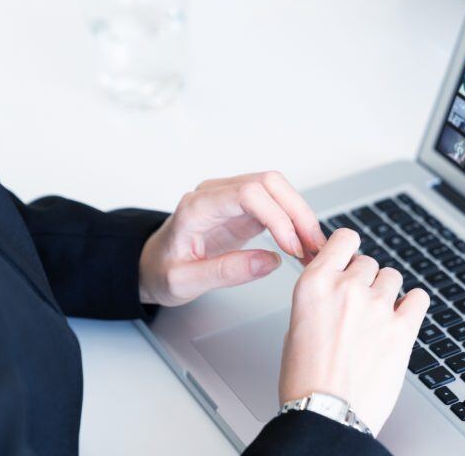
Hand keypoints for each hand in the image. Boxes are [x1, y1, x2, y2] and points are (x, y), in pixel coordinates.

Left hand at [139, 171, 324, 306]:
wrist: (152, 264)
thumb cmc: (162, 271)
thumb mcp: (183, 283)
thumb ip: (225, 273)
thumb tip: (270, 262)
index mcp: (197, 207)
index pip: (248, 194)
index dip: (276, 216)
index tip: (291, 246)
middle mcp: (216, 193)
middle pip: (269, 183)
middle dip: (297, 213)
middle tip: (312, 246)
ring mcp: (231, 196)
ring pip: (278, 188)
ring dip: (300, 215)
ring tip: (311, 247)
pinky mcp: (244, 206)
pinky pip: (277, 202)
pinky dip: (295, 221)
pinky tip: (302, 243)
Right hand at [279, 229, 428, 433]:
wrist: (327, 415)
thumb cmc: (306, 380)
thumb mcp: (296, 326)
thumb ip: (320, 296)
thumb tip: (336, 281)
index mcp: (315, 284)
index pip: (344, 238)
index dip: (349, 249)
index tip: (350, 258)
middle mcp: (347, 289)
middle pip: (369, 262)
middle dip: (365, 281)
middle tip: (359, 307)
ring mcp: (377, 307)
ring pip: (393, 277)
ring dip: (387, 294)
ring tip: (377, 320)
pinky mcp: (402, 328)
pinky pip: (419, 297)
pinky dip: (413, 306)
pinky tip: (403, 318)